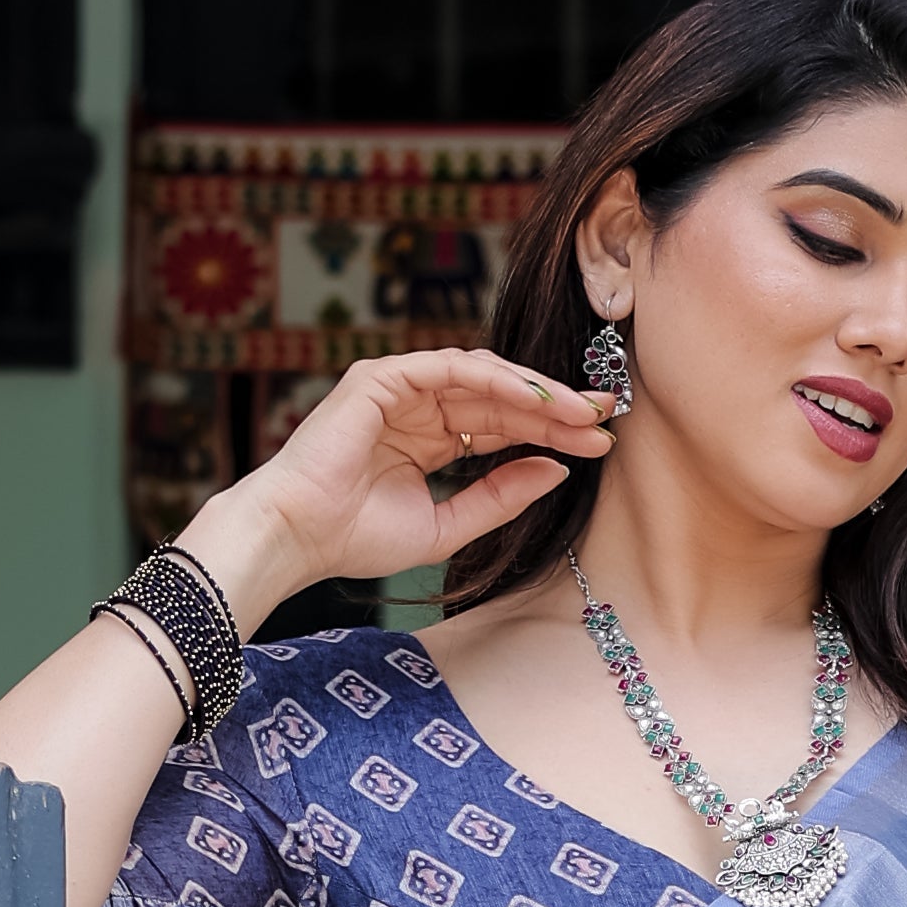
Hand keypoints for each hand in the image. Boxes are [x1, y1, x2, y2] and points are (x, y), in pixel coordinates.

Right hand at [189, 352, 616, 623]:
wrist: (300, 536)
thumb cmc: (358, 538)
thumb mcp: (449, 526)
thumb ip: (501, 497)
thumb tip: (556, 471)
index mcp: (432, 440)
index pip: (503, 427)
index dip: (552, 434)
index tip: (599, 444)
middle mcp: (420, 408)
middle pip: (501, 398)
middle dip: (555, 408)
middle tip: (606, 416)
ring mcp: (401, 387)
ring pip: (482, 377)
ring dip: (533, 392)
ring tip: (579, 411)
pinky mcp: (383, 377)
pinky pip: (450, 368)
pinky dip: (494, 380)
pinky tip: (534, 399)